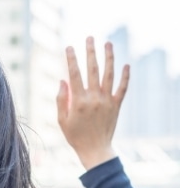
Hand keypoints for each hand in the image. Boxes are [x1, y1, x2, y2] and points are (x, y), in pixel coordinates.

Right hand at [56, 37, 129, 169]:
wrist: (95, 150)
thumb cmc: (75, 136)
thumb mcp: (61, 120)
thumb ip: (61, 99)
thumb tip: (63, 80)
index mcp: (78, 101)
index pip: (74, 75)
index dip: (71, 59)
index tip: (68, 47)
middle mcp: (93, 98)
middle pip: (92, 70)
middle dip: (90, 52)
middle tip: (89, 37)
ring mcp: (106, 101)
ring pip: (109, 75)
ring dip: (108, 57)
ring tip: (107, 43)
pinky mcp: (116, 106)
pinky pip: (122, 88)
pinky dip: (125, 76)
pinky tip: (126, 64)